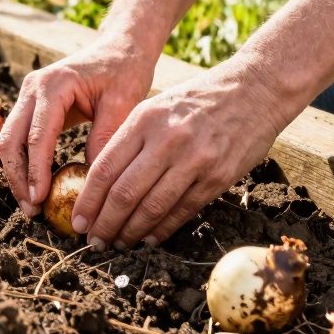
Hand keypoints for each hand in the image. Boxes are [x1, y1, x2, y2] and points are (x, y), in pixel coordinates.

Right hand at [0, 38, 156, 215]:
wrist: (119, 48)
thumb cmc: (124, 71)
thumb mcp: (123, 104)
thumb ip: (104, 139)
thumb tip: (91, 183)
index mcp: (53, 85)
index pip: (36, 135)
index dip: (36, 171)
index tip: (41, 200)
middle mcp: (32, 89)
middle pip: (10, 140)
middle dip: (18, 178)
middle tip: (33, 211)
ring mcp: (28, 97)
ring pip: (8, 142)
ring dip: (17, 175)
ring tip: (33, 206)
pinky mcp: (31, 107)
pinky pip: (19, 139)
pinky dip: (24, 164)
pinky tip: (37, 188)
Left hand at [70, 60, 294, 249]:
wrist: (255, 89)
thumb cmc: (198, 99)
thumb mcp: (157, 107)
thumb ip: (130, 139)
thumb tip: (101, 182)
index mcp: (145, 119)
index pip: (105, 168)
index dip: (87, 201)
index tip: (77, 221)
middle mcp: (167, 140)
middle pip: (124, 193)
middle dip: (104, 224)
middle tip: (93, 241)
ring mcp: (195, 160)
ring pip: (152, 208)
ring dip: (130, 232)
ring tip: (118, 243)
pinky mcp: (218, 177)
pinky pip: (183, 211)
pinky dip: (162, 229)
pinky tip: (148, 238)